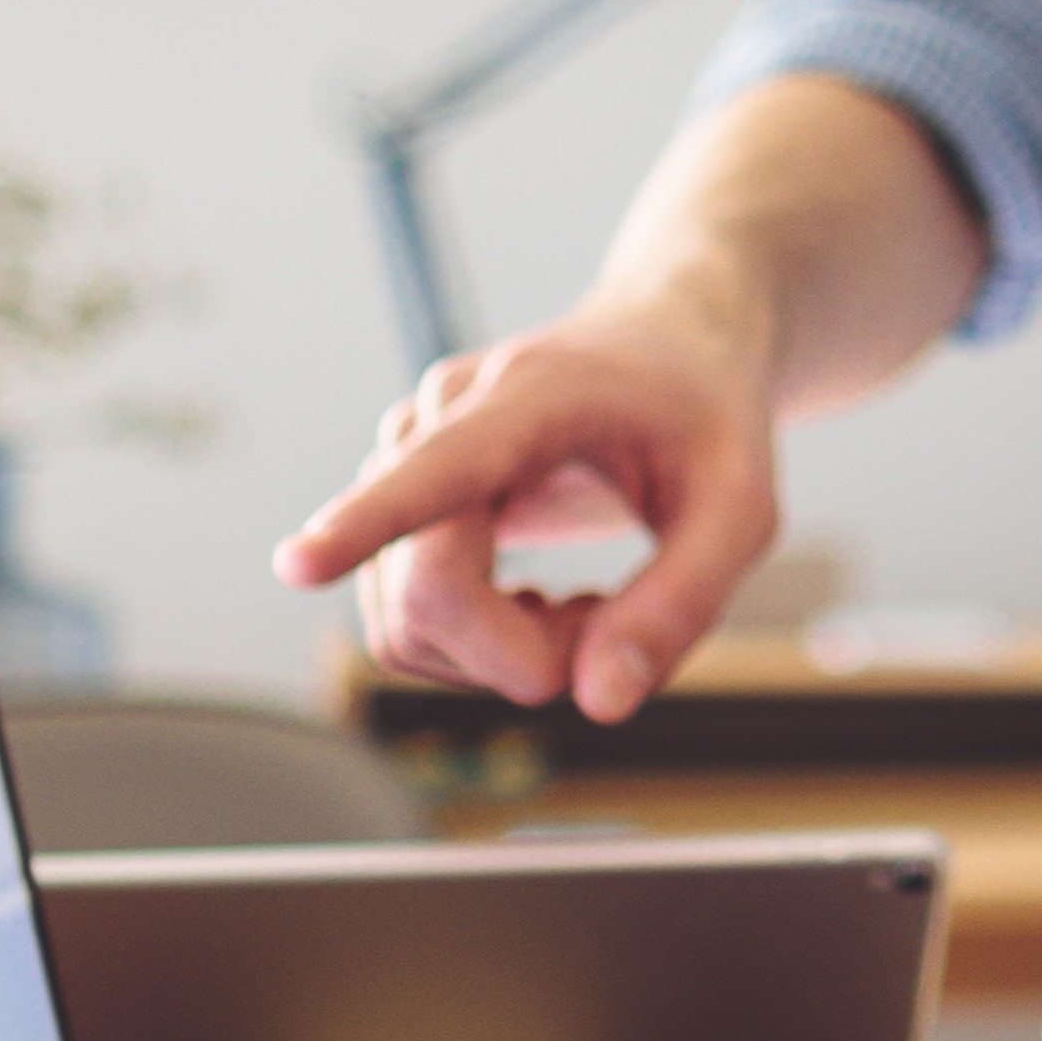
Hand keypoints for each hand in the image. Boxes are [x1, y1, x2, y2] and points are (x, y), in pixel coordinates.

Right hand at [271, 285, 783, 722]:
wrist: (667, 338)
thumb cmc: (708, 415)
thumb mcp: (745, 506)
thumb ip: (682, 603)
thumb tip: (597, 702)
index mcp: (528, 398)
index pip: (434, 472)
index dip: (363, 525)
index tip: (296, 564)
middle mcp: (437, 418)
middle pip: (426, 592)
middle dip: (518, 655)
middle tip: (612, 623)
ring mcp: (404, 459)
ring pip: (406, 624)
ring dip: (505, 655)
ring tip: (592, 604)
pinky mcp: (398, 505)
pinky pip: (406, 621)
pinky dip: (482, 647)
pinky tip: (547, 603)